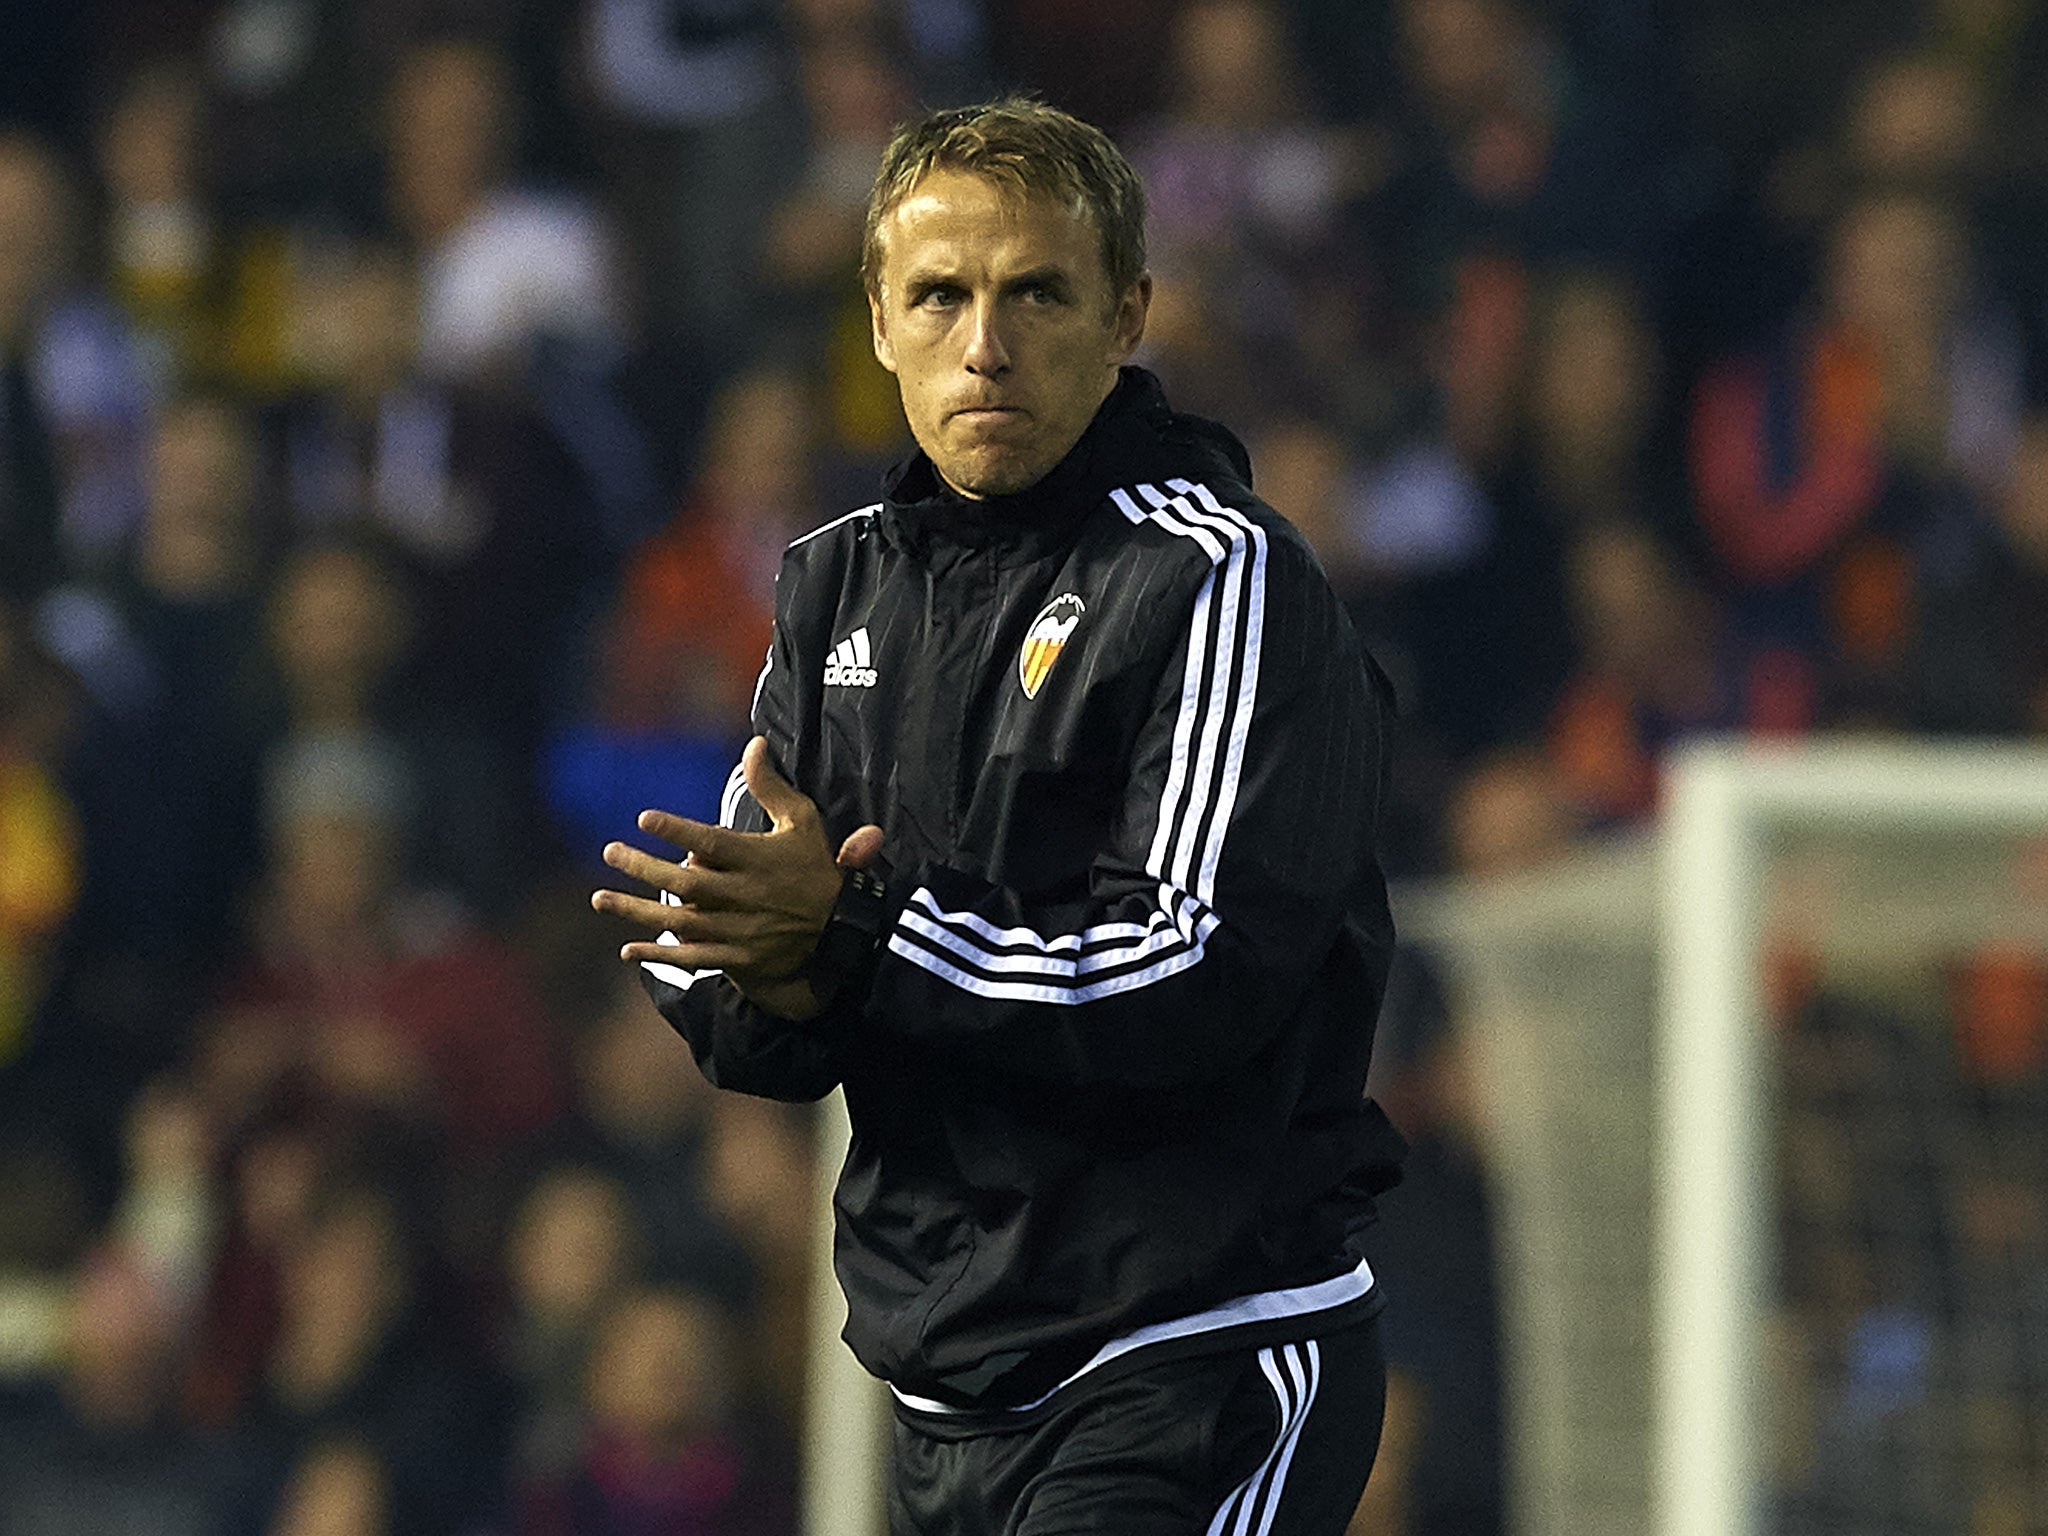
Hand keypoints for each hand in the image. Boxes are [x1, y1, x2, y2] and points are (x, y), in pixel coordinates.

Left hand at [592, 737, 883, 1018]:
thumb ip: (772, 786)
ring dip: (637, 911)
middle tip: (609, 851)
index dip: (678, 831)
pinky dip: (660, 954)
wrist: (840, 932)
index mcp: (759, 859)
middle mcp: (745, 894)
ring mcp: (739, 930)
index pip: (713, 842)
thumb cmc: (815, 868)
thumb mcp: (802, 821)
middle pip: (686, 882)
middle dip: (643, 867)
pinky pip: (693, 958)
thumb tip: (754, 744)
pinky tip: (628, 948)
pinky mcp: (737, 958)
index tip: (644, 818)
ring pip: (680, 921)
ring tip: (600, 897)